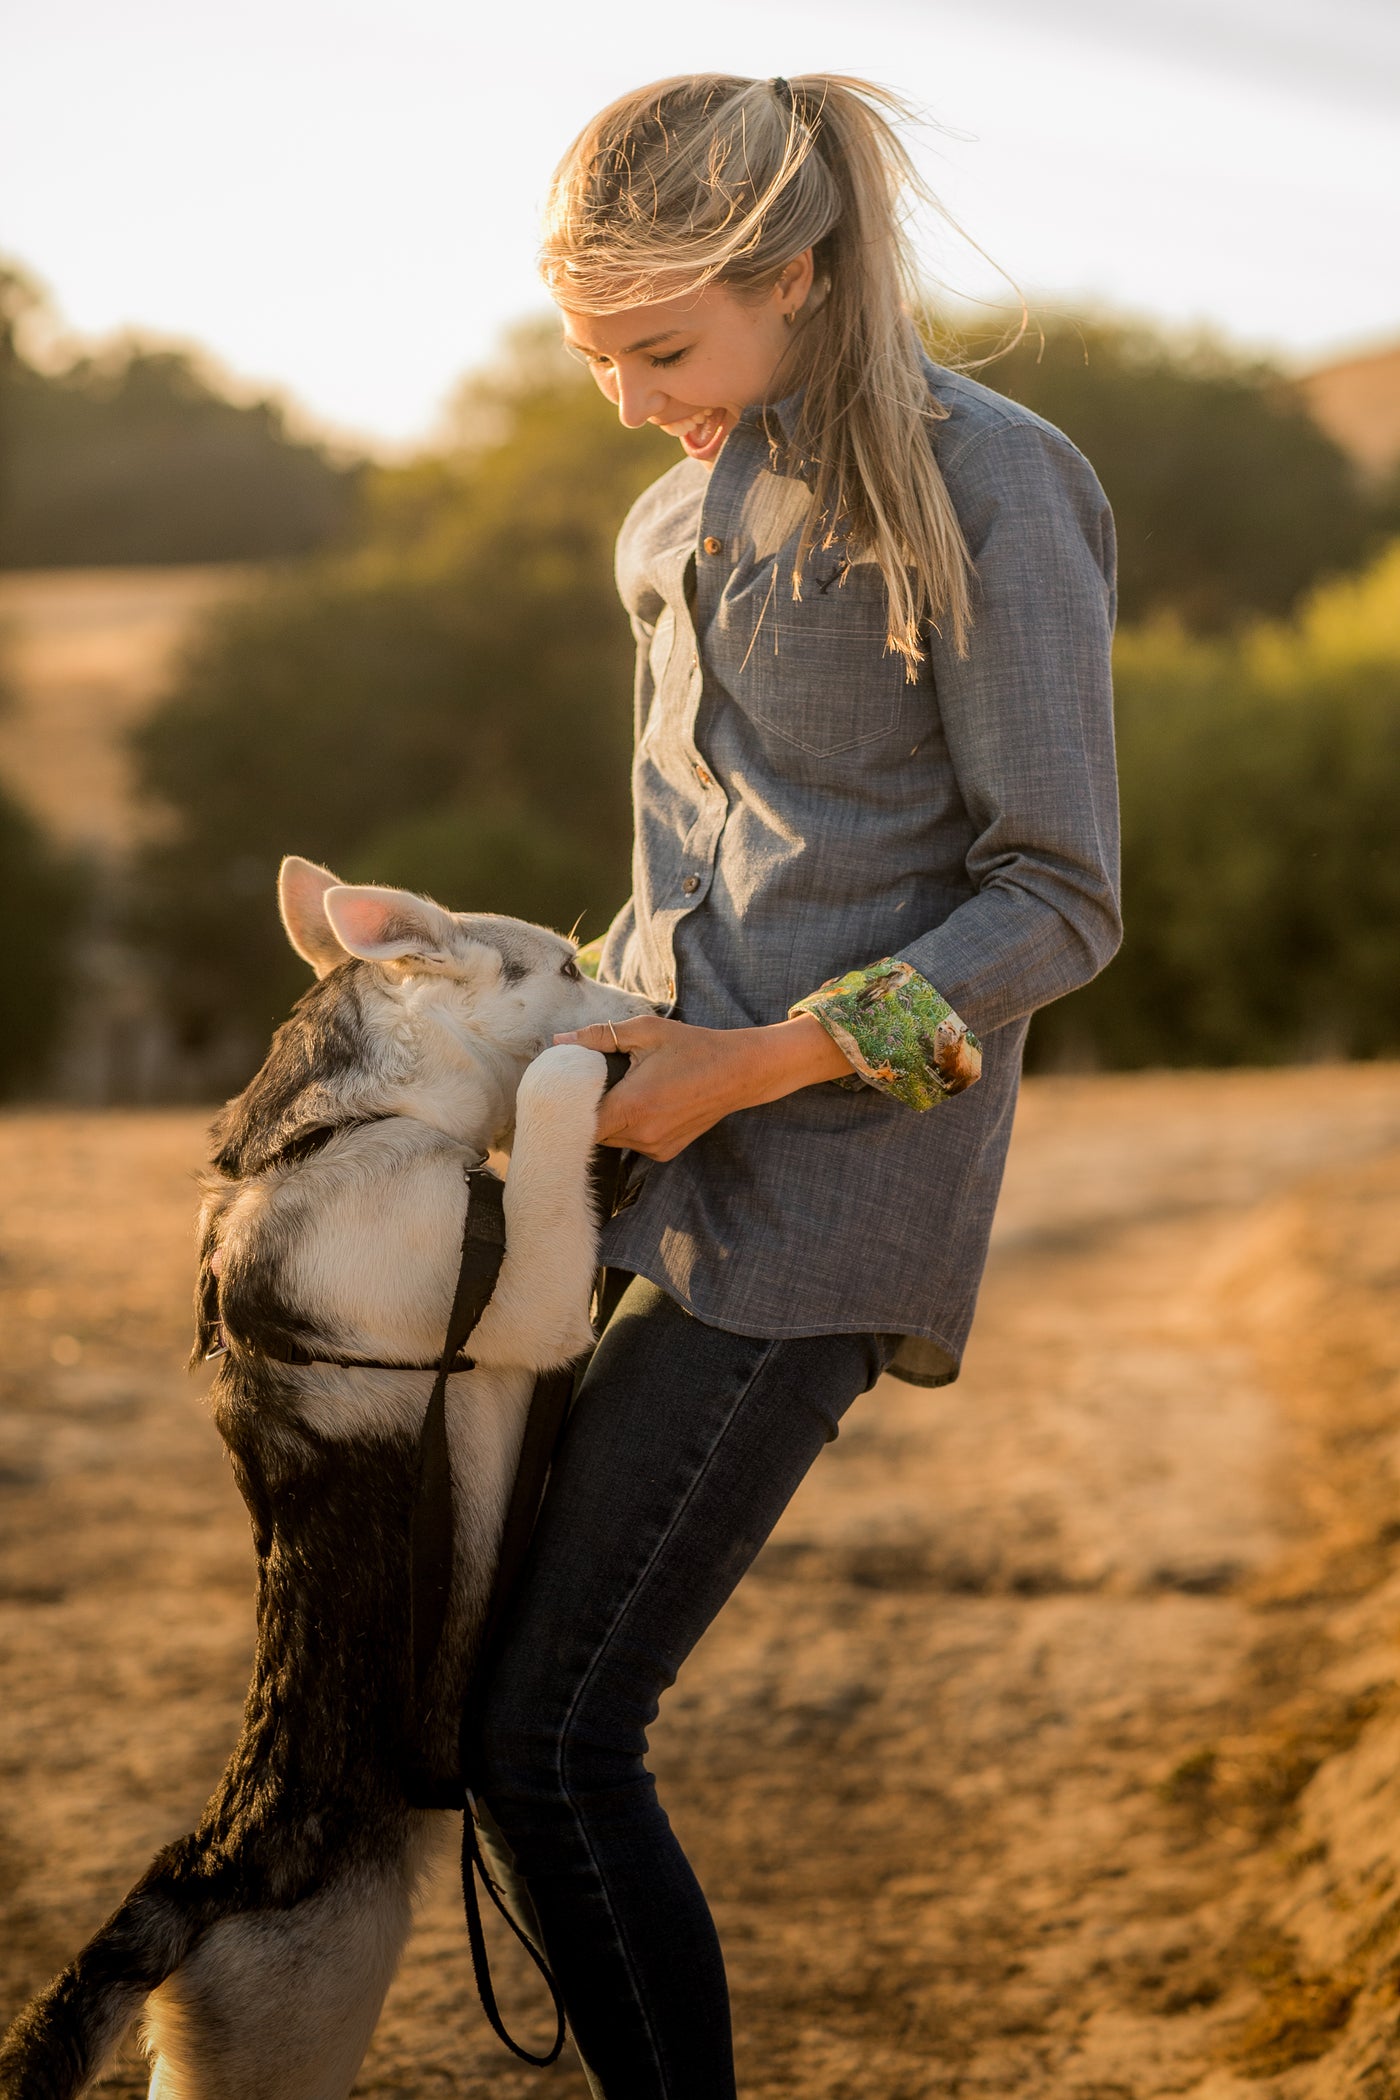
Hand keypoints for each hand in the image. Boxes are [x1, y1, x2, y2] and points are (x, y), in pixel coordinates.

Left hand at [552, 1013, 851, 1160]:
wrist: (738, 1072)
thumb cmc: (691, 1046)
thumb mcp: (644, 1032)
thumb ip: (598, 1037)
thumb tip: (559, 1041)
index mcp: (631, 1106)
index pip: (577, 1122)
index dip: (563, 1110)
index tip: (557, 1093)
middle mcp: (641, 1135)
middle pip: (591, 1132)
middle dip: (584, 1111)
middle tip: (586, 1085)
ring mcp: (654, 1148)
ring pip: (611, 1139)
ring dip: (607, 1119)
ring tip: (617, 1091)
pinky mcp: (665, 1152)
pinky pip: (632, 1143)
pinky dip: (629, 1127)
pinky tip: (642, 1104)